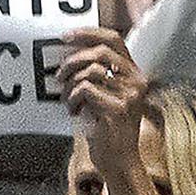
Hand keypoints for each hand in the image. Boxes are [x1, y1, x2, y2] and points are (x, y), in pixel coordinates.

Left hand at [61, 27, 146, 168]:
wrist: (119, 160)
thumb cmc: (106, 129)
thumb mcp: (105, 96)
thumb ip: (96, 76)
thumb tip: (68, 58)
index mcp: (134, 74)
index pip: (114, 40)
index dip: (88, 33)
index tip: (66, 36)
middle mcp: (136, 81)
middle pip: (100, 52)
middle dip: (72, 61)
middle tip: (59, 75)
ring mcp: (129, 95)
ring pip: (90, 71)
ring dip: (70, 86)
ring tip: (69, 101)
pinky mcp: (117, 108)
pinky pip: (85, 90)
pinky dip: (72, 99)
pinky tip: (75, 111)